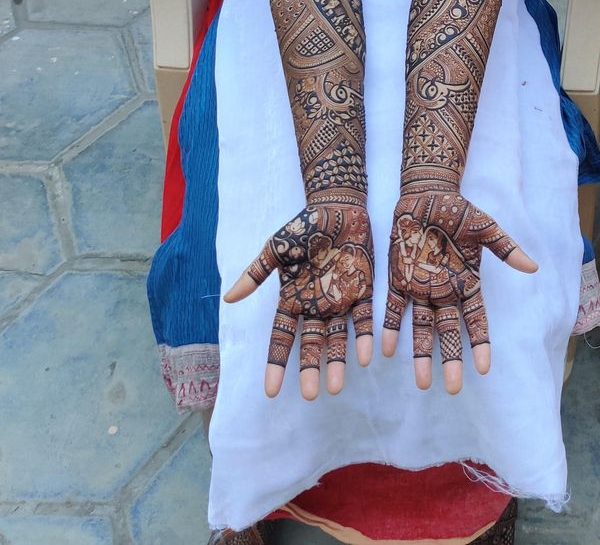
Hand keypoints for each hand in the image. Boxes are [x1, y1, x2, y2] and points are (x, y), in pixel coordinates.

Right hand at [224, 201, 373, 398]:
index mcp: (293, 299)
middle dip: (309, 369)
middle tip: (309, 395)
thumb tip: (228, 298)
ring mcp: (340, 300)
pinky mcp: (363, 290)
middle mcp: (316, 306)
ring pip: (338, 338)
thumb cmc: (304, 226)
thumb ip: (256, 273)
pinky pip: (364, 318)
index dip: (276, 363)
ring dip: (338, 361)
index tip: (271, 391)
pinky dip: (365, 336)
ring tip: (336, 386)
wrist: (337, 207)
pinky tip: (367, 356)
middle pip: (310, 344)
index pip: (281, 338)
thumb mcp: (276, 248)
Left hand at [380, 190, 536, 393]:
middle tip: (452, 388)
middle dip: (451, 359)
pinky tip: (388, 351)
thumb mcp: (484, 226)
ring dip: (422, 354)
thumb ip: (505, 248)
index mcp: (467, 283)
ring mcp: (421, 288)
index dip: (480, 343)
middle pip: (450, 331)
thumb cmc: (458, 209)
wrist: (426, 194)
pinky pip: (395, 309)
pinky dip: (392, 329)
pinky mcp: (399, 280)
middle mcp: (445, 292)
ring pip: (422, 328)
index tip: (484, 368)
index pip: (476, 319)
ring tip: (422, 383)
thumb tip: (533, 267)